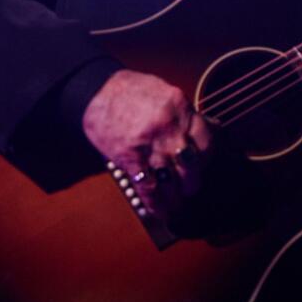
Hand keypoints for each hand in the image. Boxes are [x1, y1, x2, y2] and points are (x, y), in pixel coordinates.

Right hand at [81, 69, 212, 215]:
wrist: (96, 90)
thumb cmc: (131, 90)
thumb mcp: (164, 93)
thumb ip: (182, 115)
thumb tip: (201, 133)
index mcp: (179, 107)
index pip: (205, 140)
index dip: (206, 159)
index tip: (203, 166)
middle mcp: (168, 126)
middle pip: (190, 164)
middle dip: (192, 182)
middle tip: (190, 189)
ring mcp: (149, 142)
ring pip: (171, 179)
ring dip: (174, 197)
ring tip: (176, 206)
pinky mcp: (129, 156)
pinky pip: (147, 185)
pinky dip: (154, 203)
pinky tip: (159, 211)